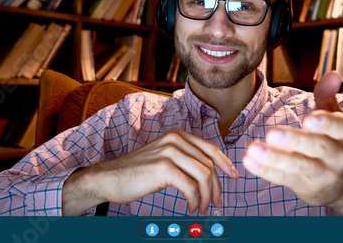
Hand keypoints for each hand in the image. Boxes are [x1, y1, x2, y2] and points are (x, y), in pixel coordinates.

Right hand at [63, 129, 238, 214]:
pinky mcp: (163, 168)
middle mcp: (174, 140)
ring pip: (204, 175)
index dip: (224, 163)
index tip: (233, 176)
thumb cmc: (136, 172)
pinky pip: (192, 187)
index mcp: (176, 135)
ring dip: (207, 196)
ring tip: (201, 207)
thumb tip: (209, 172)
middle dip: (216, 187)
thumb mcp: (163, 158)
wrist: (109, 177)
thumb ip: (183, 158)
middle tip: (215, 203)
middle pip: (209, 164)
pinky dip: (195, 200)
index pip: (210, 147)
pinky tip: (191, 207)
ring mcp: (168, 152)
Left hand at [242, 71, 342, 213]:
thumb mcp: (333, 119)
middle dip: (295, 141)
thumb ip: (327, 96)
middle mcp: (338, 155)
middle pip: (318, 147)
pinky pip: (286, 179)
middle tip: (272, 134)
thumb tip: (332, 73)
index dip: (326, 123)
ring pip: (301, 167)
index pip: (339, 127)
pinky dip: (266, 171)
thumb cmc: (331, 141)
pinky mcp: (307, 188)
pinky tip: (249, 161)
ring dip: (276, 159)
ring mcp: (324, 174)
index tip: (308, 119)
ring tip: (253, 149)